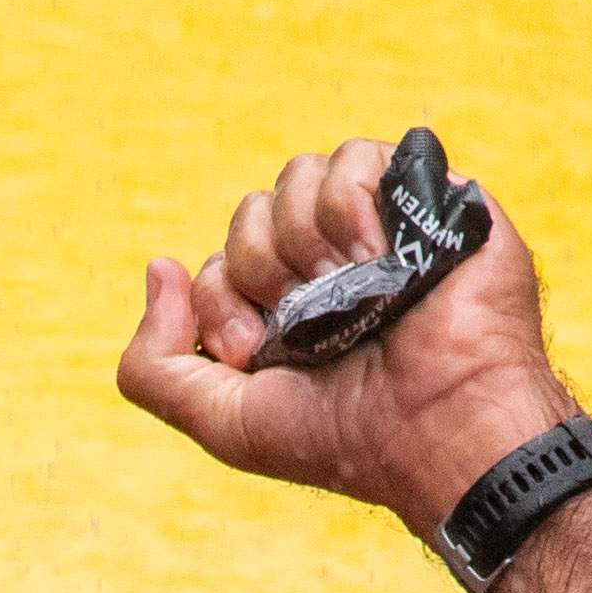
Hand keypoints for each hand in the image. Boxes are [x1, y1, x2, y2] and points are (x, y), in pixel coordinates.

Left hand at [116, 137, 579, 543]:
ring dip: (310, 243)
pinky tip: (380, 259)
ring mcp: (378, 223)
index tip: (256, 351)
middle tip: (312, 323)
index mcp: (284, 306)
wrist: (438, 429)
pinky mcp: (426, 197)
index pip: (218, 261)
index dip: (221, 300)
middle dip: (265, 269)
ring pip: (298, 174)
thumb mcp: (222, 421)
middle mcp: (329, 260)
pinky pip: (355, 158)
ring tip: (357, 293)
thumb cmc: (341, 434)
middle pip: (252, 209)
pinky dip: (352, 210)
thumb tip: (159, 268)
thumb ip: (153, 364)